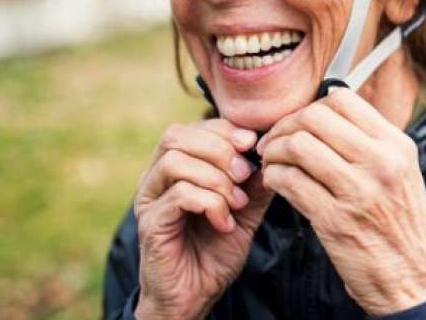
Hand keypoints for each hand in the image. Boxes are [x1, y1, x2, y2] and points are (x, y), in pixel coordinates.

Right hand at [132, 119, 274, 319]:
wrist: (196, 297)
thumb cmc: (216, 251)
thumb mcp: (246, 211)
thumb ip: (256, 183)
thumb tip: (275, 152)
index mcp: (176, 169)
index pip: (193, 128)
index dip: (224, 130)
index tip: (252, 145)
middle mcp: (156, 179)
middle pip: (177, 135)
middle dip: (219, 149)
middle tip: (245, 176)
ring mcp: (149, 200)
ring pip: (176, 161)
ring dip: (216, 178)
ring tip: (236, 203)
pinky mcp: (151, 224)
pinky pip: (179, 194)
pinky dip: (210, 203)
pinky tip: (225, 223)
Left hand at [256, 88, 425, 315]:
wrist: (414, 280)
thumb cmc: (401, 226)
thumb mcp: (400, 173)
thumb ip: (369, 143)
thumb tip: (324, 116)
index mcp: (396, 145)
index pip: (343, 99)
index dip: (310, 107)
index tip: (298, 124)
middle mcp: (381, 162)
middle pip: (315, 118)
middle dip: (285, 127)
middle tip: (274, 143)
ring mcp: (358, 190)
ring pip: (298, 146)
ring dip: (274, 152)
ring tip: (272, 164)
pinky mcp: (335, 220)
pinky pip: (290, 182)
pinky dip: (274, 178)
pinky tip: (276, 183)